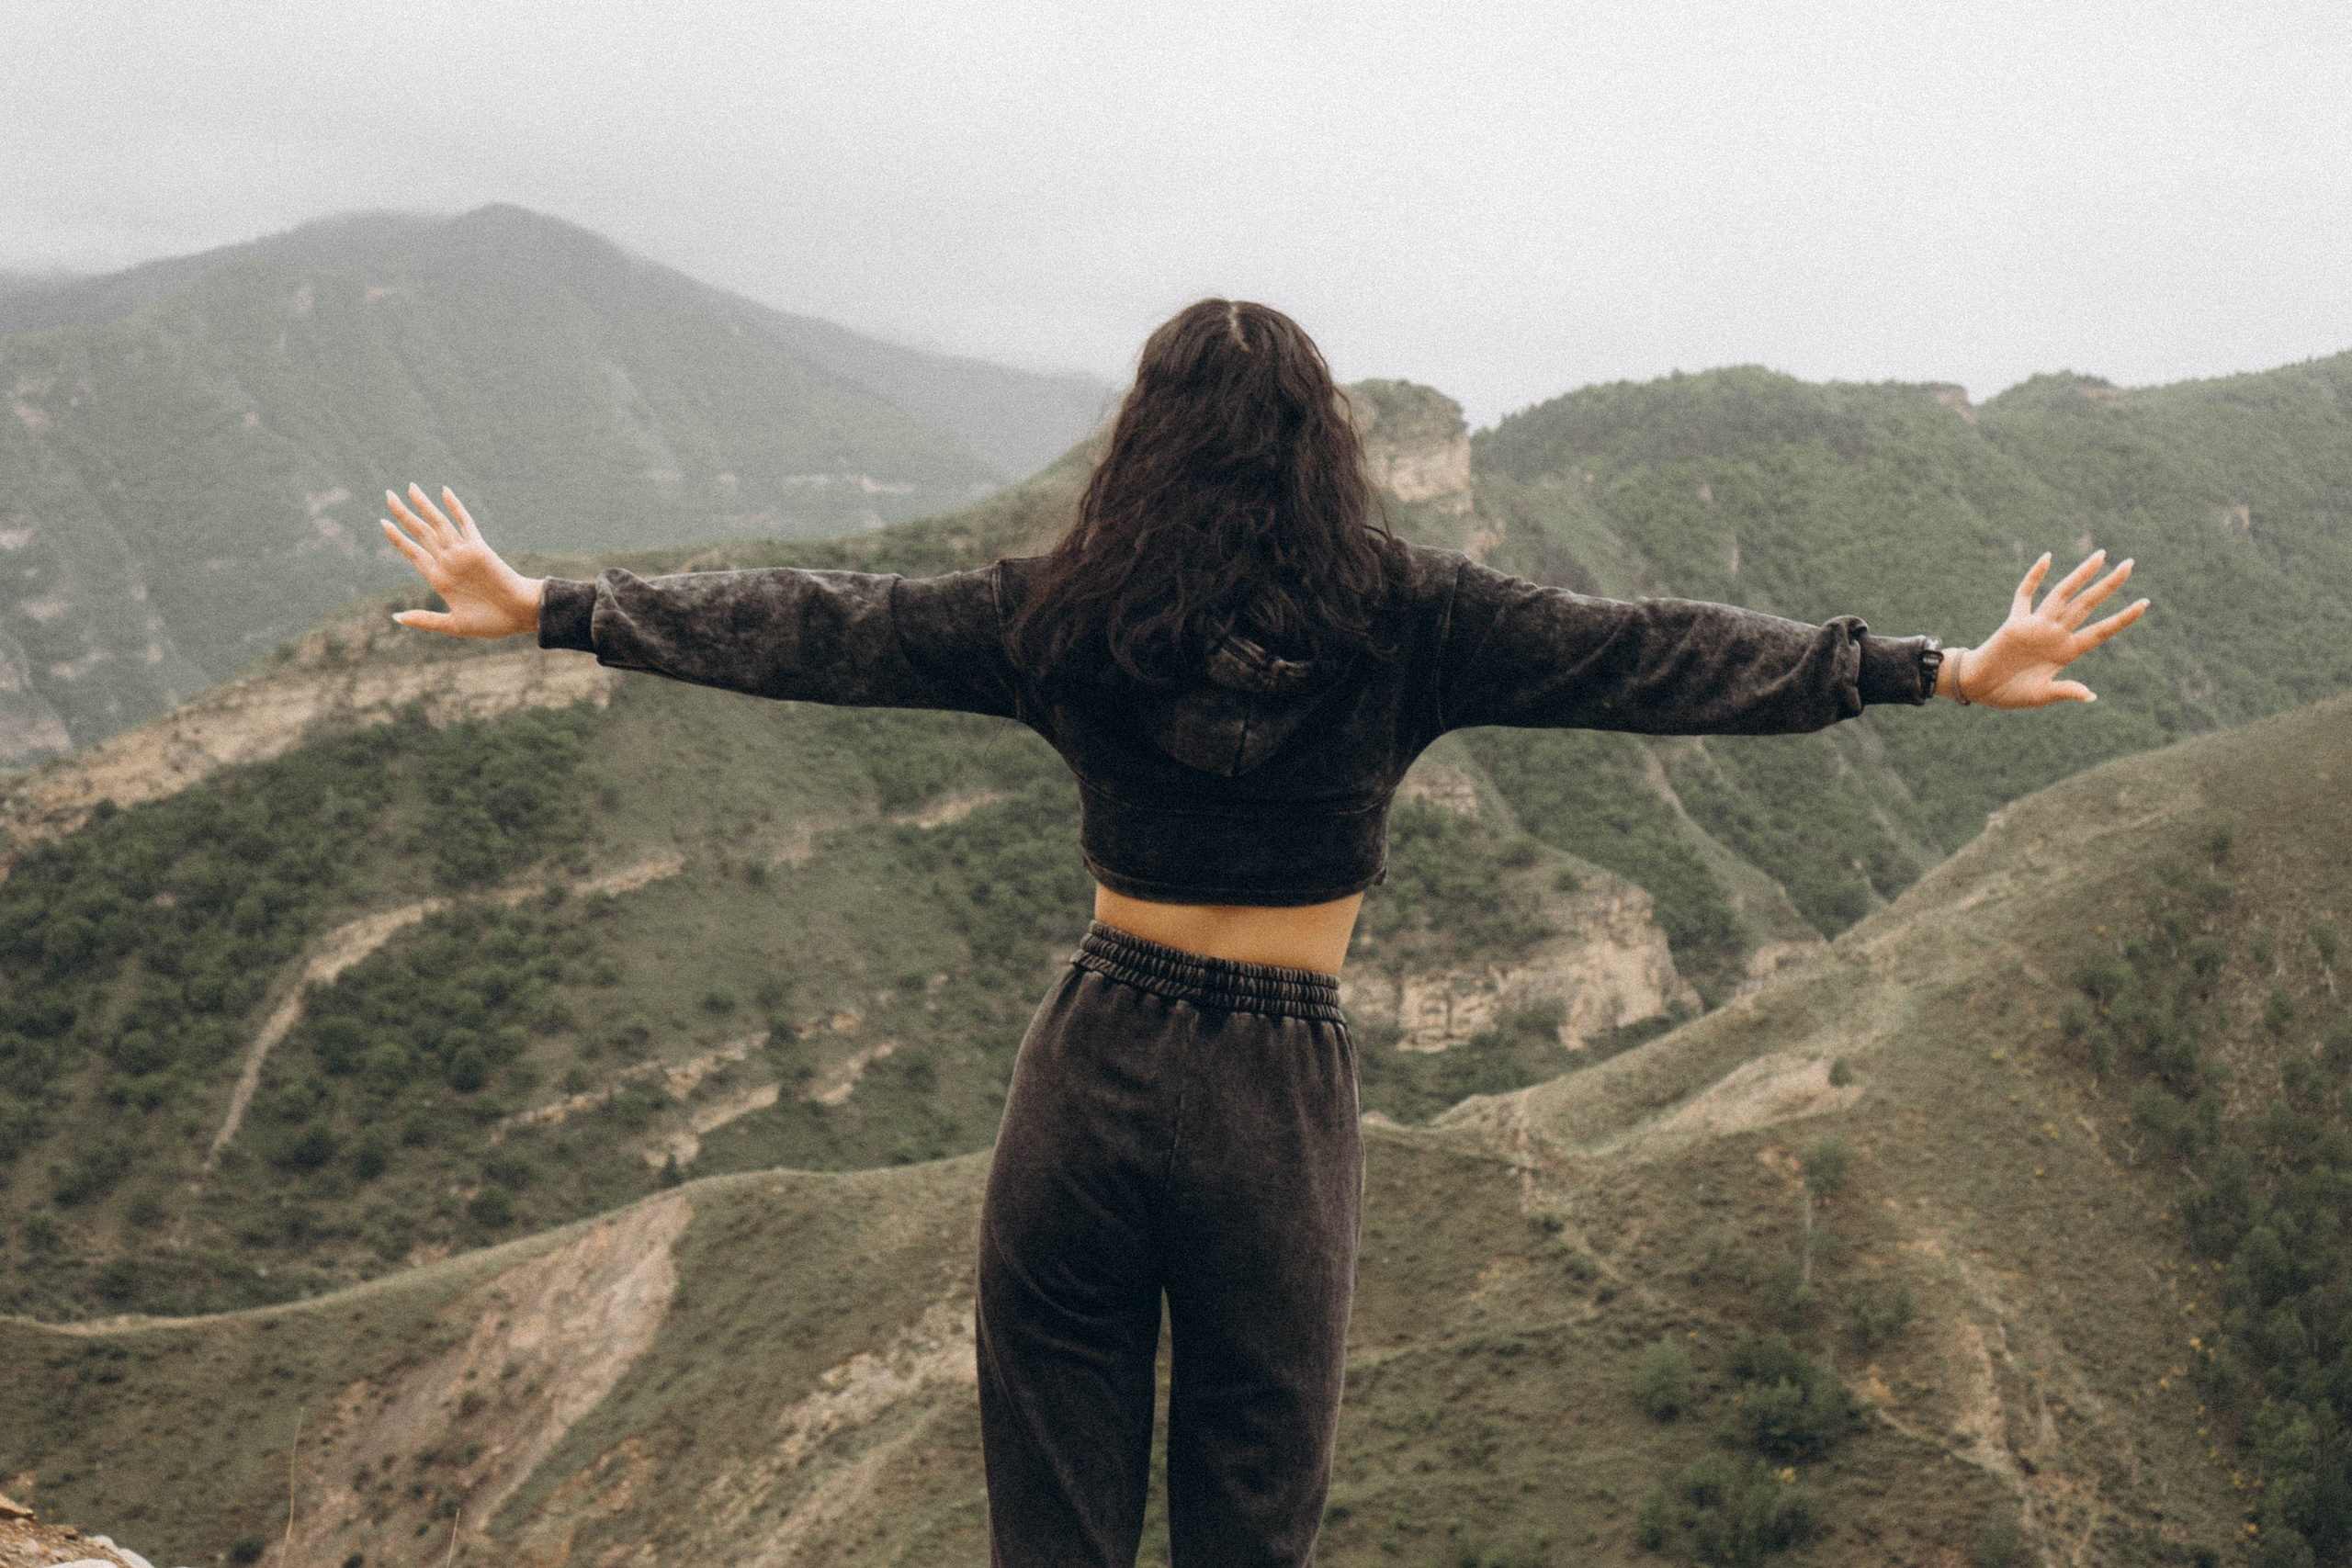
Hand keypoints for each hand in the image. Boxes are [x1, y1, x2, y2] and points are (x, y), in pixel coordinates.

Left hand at [381, 485, 542, 638]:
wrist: (519, 614)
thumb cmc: (491, 623)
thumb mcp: (454, 625)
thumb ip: (425, 619)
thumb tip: (397, 617)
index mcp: (439, 578)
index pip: (412, 551)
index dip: (397, 537)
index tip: (383, 523)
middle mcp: (448, 561)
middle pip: (420, 532)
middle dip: (403, 513)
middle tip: (388, 495)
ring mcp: (462, 552)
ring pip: (438, 523)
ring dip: (423, 505)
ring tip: (409, 487)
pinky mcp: (479, 547)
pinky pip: (465, 522)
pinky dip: (455, 507)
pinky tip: (445, 492)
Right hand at [1950, 550, 2146, 706]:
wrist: (1979, 687)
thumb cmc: (2009, 694)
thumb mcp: (2040, 696)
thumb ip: (2064, 691)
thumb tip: (2090, 696)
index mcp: (2066, 652)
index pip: (2101, 631)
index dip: (2123, 618)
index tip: (2144, 603)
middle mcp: (2055, 634)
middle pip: (2087, 604)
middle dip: (2109, 584)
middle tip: (2130, 563)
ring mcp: (2036, 625)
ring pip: (2063, 594)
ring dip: (2081, 574)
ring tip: (2101, 555)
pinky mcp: (2015, 621)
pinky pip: (2026, 594)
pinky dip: (2034, 576)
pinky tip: (2048, 557)